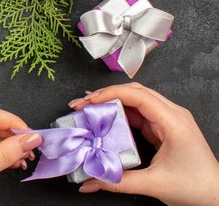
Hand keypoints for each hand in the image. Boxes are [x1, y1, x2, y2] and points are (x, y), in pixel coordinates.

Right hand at [68, 83, 218, 205]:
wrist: (217, 197)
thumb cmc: (195, 188)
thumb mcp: (153, 185)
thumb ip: (117, 181)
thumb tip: (87, 183)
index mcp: (173, 122)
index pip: (137, 95)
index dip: (109, 94)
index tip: (87, 102)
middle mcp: (172, 114)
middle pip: (134, 92)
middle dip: (105, 95)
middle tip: (81, 105)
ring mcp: (169, 119)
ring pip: (135, 100)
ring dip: (111, 103)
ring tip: (88, 110)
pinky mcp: (164, 127)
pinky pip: (138, 113)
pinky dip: (120, 114)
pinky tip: (105, 120)